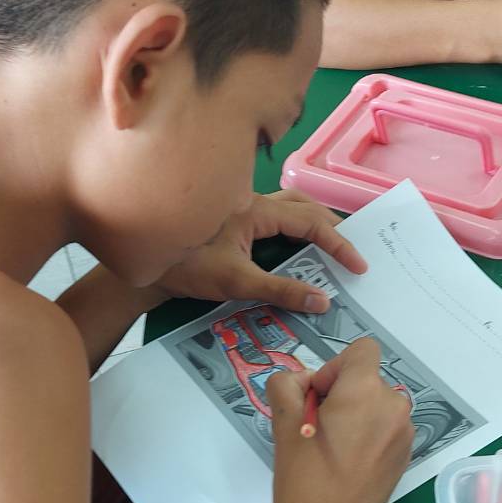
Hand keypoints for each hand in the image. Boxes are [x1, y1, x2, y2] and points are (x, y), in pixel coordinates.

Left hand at [155, 191, 365, 313]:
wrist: (142, 265)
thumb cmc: (185, 268)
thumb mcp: (237, 282)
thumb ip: (281, 290)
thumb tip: (322, 301)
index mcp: (255, 210)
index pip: (310, 221)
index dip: (339, 243)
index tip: (359, 265)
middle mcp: (251, 201)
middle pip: (305, 205)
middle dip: (332, 227)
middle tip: (352, 253)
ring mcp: (241, 208)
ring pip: (290, 206)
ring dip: (314, 223)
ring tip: (332, 246)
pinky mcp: (233, 220)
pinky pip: (275, 216)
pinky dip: (296, 228)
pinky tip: (298, 246)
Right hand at [265, 338, 414, 502]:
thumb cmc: (302, 475)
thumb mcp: (283, 422)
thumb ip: (287, 385)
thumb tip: (302, 383)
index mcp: (367, 391)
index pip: (362, 350)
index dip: (335, 367)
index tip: (318, 398)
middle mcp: (394, 406)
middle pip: (368, 380)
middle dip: (343, 394)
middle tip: (318, 427)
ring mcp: (405, 434)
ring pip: (378, 405)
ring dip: (357, 414)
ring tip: (332, 448)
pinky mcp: (405, 456)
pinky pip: (386, 428)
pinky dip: (369, 434)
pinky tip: (348, 463)